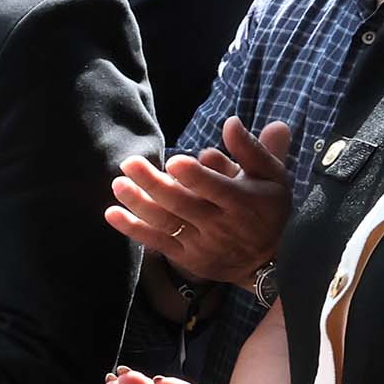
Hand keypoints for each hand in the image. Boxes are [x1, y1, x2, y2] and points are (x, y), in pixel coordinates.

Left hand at [107, 118, 292, 286]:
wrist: (268, 261)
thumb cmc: (266, 207)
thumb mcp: (271, 177)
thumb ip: (252, 149)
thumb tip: (232, 121)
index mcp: (243, 201)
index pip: (217, 189)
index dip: (196, 177)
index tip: (174, 161)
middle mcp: (221, 225)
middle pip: (182, 203)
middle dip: (154, 184)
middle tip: (129, 163)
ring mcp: (202, 243)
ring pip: (166, 223)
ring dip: (138, 204)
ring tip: (118, 184)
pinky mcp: (187, 258)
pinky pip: (157, 242)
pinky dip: (134, 229)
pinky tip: (112, 213)